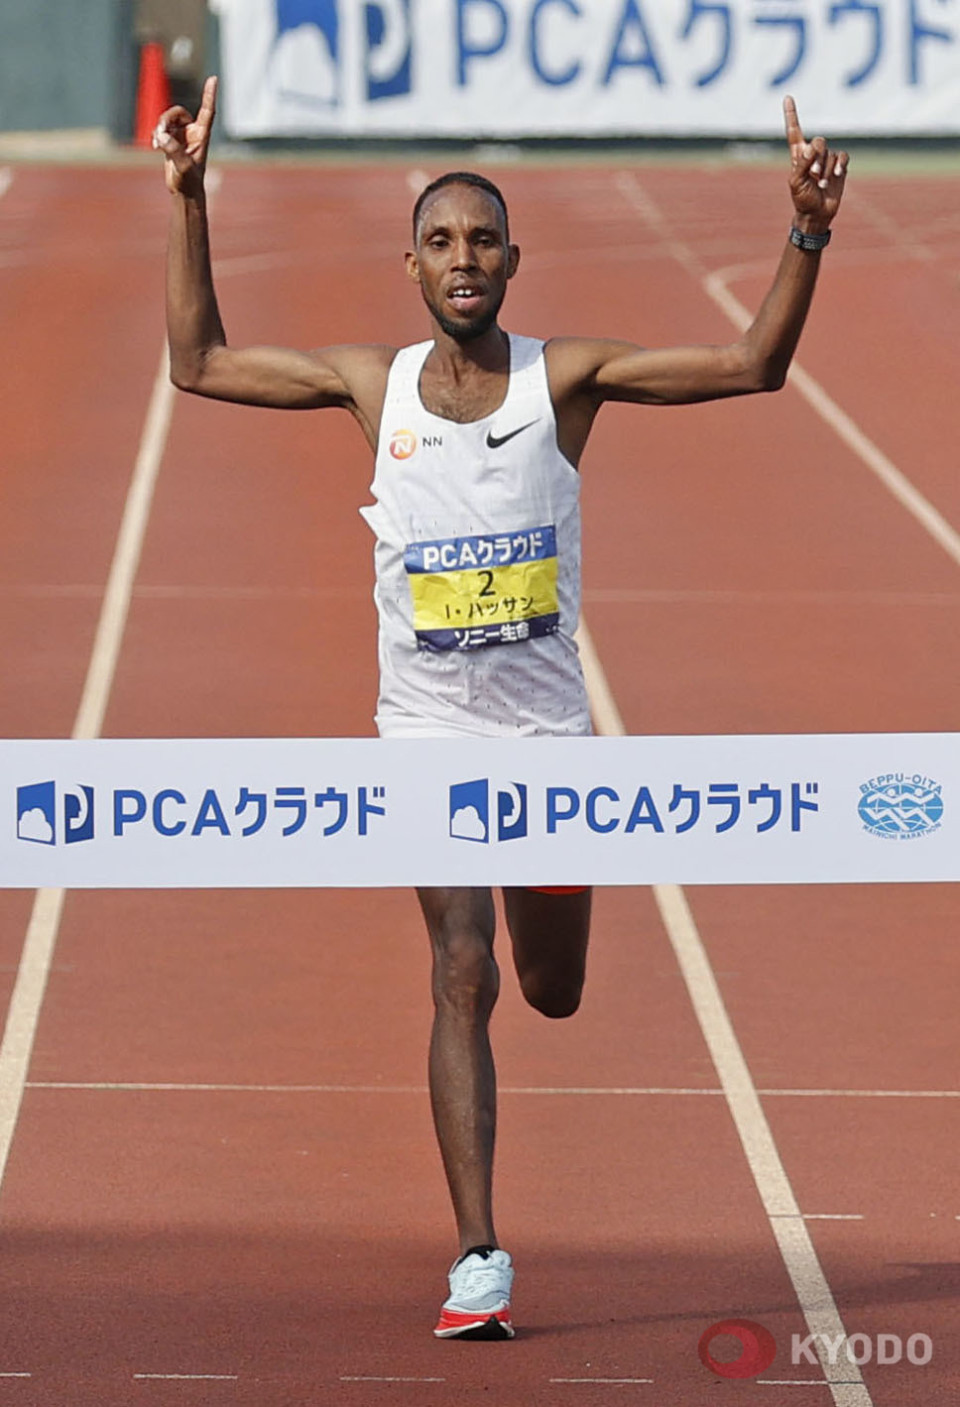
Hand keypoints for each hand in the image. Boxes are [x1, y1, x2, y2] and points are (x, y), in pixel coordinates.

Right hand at [154, 75, 217, 195]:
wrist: (184, 191)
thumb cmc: (189, 181)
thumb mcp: (183, 167)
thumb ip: (174, 150)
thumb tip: (162, 136)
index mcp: (202, 136)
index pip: (207, 111)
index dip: (209, 95)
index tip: (214, 79)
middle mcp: (192, 132)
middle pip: (178, 112)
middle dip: (166, 119)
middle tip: (159, 133)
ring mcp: (181, 135)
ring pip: (167, 119)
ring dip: (159, 127)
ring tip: (157, 143)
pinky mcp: (171, 140)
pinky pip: (160, 129)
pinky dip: (156, 135)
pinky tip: (155, 146)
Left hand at [783, 95, 847, 232]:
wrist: (817, 214)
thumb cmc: (802, 199)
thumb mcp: (796, 183)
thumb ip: (802, 164)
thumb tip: (811, 146)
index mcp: (798, 156)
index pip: (794, 132)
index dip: (791, 115)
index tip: (787, 98)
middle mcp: (812, 154)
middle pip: (819, 142)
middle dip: (818, 158)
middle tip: (814, 176)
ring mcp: (827, 160)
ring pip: (830, 154)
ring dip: (826, 170)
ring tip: (821, 185)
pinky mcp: (839, 166)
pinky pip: (843, 157)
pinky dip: (840, 165)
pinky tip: (837, 175)